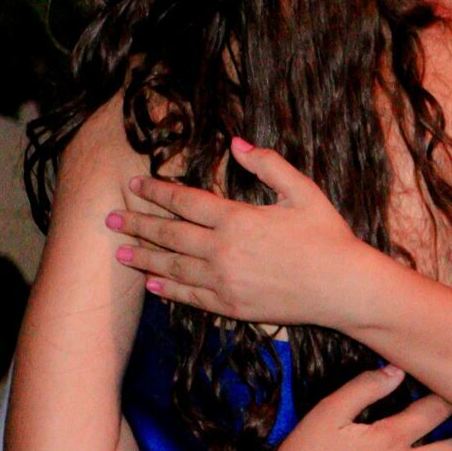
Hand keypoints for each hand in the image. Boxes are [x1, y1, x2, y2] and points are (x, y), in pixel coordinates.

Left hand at [108, 137, 380, 328]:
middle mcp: (223, 251)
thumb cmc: (326, 236)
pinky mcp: (232, 307)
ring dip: (143, 258)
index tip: (134, 186)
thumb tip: (236, 143)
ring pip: (173, 268)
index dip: (156, 192)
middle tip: (109, 220)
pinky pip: (191, 297)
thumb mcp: (302, 191)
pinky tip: (151, 284)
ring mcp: (225, 282)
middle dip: (136, 225)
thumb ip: (267, 164)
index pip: (185, 202)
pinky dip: (168, 289)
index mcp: (237, 219)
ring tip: (118, 252)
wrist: (342, 288)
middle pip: (169, 235)